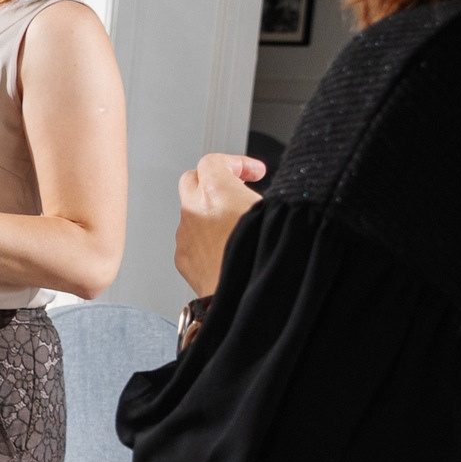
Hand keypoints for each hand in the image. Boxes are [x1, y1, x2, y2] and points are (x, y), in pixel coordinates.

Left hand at [173, 153, 265, 299]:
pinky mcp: (181, 257)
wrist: (242, 300)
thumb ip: (266, 196)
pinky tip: (229, 248)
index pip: (213, 161)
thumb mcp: (279, 215)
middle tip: (239, 188)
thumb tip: (265, 192)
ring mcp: (184, 235)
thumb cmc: (262, 260)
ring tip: (240, 224)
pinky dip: (206, 235)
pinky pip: (191, 237)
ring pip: (191, 211)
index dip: (237, 162)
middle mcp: (193, 211)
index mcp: (216, 193)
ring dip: (211, 210)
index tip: (255, 172)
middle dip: (215, 179)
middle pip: (193, 179)